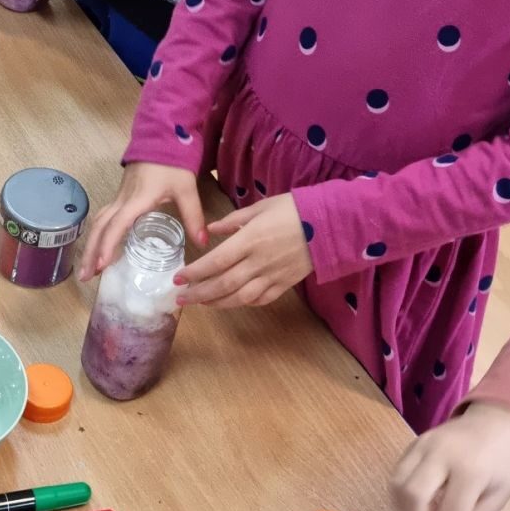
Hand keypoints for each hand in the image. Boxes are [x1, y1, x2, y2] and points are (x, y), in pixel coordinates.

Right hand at [80, 163, 207, 279]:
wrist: (161, 135)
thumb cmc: (173, 162)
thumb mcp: (186, 189)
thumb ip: (194, 216)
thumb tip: (202, 243)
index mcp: (137, 200)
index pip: (117, 226)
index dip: (108, 246)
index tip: (102, 266)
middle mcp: (123, 200)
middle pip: (99, 227)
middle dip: (91, 252)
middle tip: (86, 277)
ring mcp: (119, 196)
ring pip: (98, 222)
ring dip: (91, 245)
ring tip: (89, 269)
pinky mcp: (121, 194)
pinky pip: (104, 217)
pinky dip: (98, 235)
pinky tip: (100, 248)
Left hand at [174, 194, 312, 307]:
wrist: (331, 224)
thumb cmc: (294, 209)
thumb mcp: (260, 207)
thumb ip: (233, 220)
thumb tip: (210, 229)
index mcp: (250, 240)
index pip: (215, 262)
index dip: (195, 273)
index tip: (179, 278)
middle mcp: (258, 262)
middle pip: (223, 284)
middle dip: (199, 294)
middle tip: (181, 299)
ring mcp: (273, 276)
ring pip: (240, 297)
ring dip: (218, 303)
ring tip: (202, 304)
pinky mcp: (286, 284)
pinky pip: (261, 299)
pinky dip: (245, 303)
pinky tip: (233, 301)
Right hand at [390, 400, 509, 510]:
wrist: (499, 422)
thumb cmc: (504, 464)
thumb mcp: (496, 498)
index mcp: (471, 470)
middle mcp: (442, 454)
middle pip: (413, 496)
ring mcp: (424, 444)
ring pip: (398, 484)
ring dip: (408, 510)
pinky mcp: (414, 442)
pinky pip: (398, 474)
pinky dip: (404, 494)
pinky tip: (423, 499)